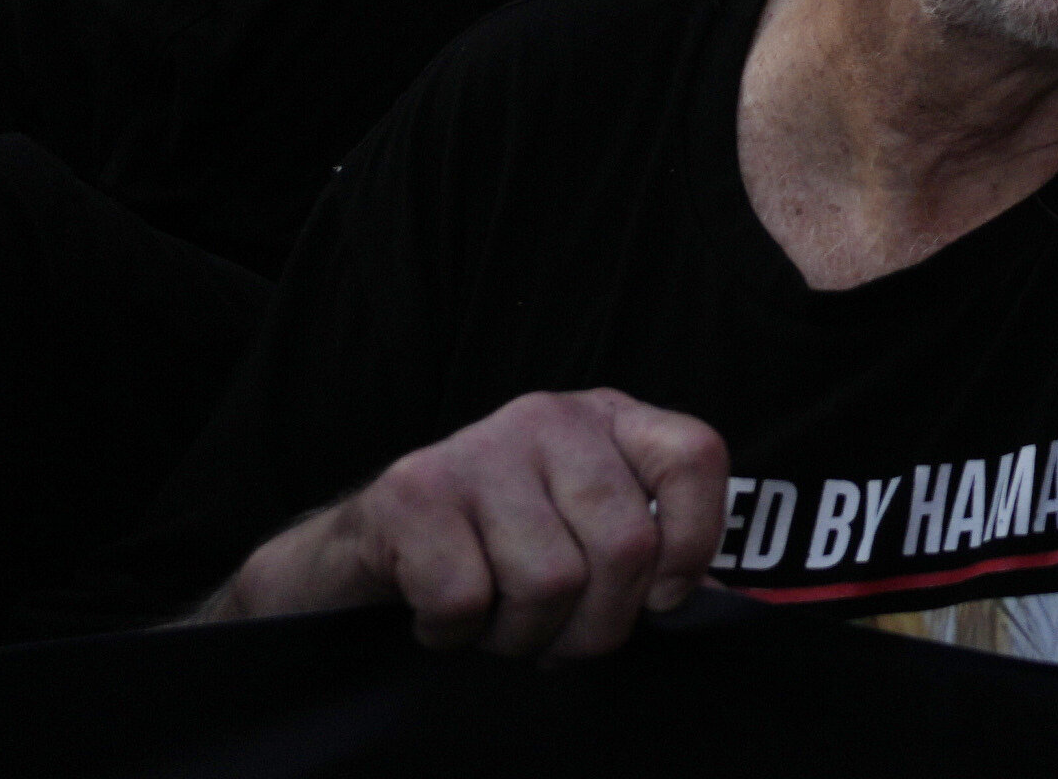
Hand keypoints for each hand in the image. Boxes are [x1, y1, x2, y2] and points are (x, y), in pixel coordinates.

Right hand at [218, 388, 731, 658]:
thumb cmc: (486, 555)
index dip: (695, 542)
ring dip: (519, 636)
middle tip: (553, 639)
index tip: (661, 599)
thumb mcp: (579, 533)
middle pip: (625, 546)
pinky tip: (438, 617)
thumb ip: (645, 547)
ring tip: (493, 622)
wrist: (349, 559)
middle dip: (595, 627)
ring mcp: (479, 446)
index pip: (695, 456)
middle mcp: (550, 417)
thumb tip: (707, 599)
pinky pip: (466, 598)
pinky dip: (453, 635)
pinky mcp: (411, 489)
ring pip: (549, 582)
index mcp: (608, 420)